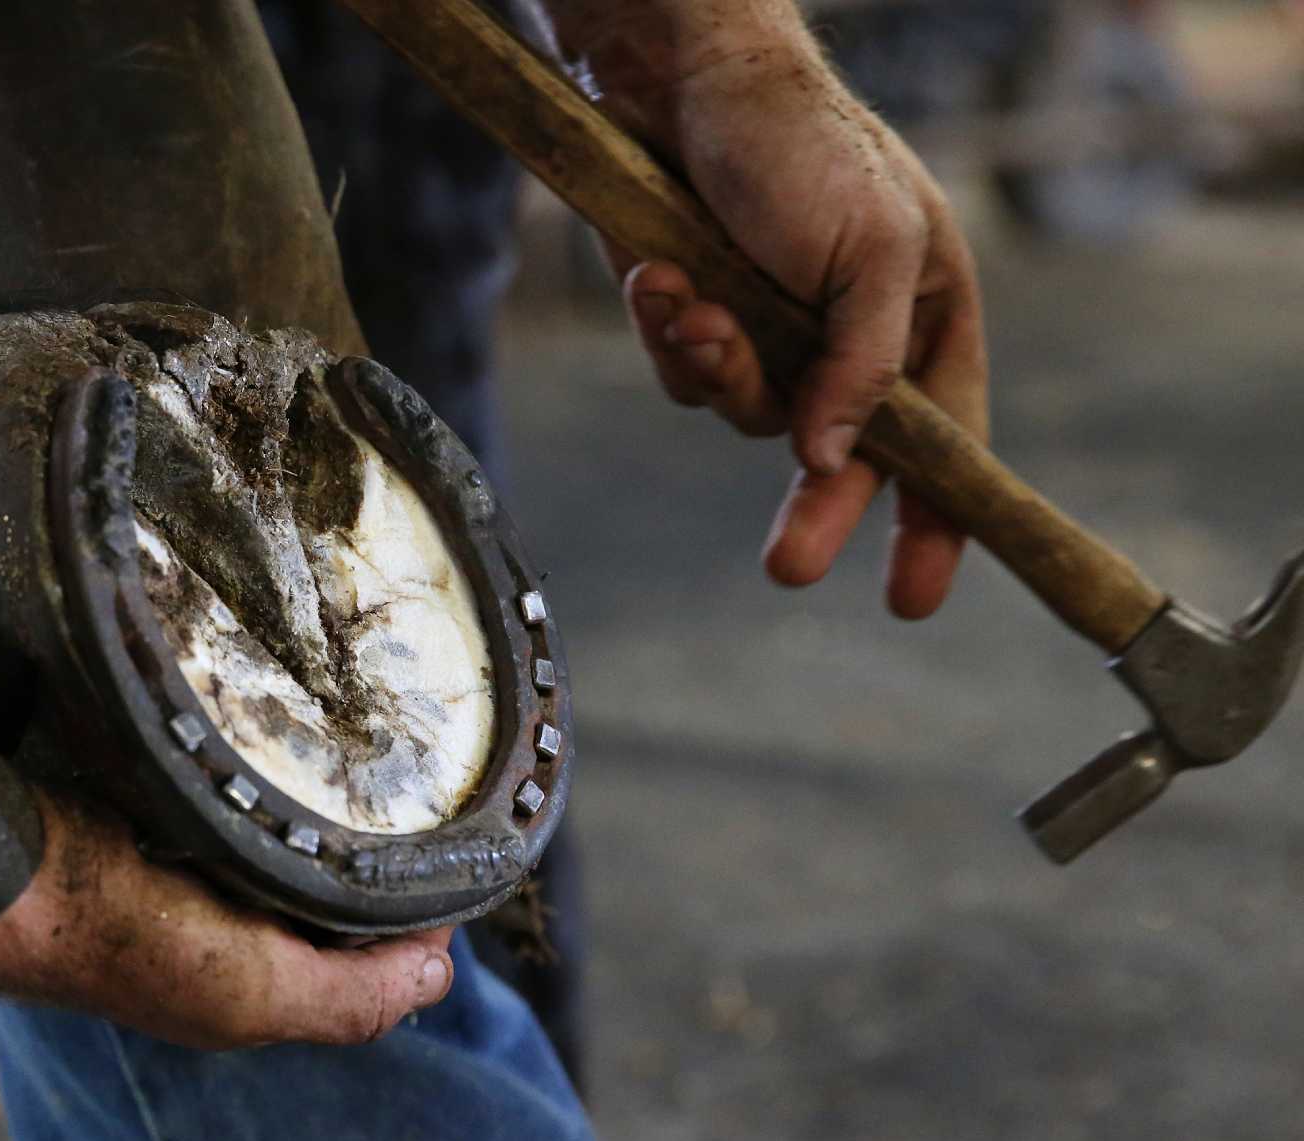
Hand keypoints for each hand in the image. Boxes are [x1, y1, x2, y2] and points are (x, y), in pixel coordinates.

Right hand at [0, 793, 455, 1049]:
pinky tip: (287, 739)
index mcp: (258, 986)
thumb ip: (350, 998)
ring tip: (363, 753)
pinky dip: (271, 772)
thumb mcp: (254, 992)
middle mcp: (233, 931)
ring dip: (327, 803)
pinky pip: (244, 792)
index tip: (451, 846)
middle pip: (340, 894)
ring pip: (297, 837)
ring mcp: (199, 867)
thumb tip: (441, 973)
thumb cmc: (122, 936)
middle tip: (414, 785)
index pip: (373, 960)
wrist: (10, 864)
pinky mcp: (169, 809)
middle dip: (378, 852)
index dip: (419, 914)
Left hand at [610, 48, 988, 618]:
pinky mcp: (699, 316)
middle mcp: (849, 333)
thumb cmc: (799, 145)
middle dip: (813, 509)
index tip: (916, 596)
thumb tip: (838, 462)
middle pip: (840, 460)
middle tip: (787, 565)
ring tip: (693, 300)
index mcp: (924, 313)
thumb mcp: (871, 247)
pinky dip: (668, 335)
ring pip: (745, 416)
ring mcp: (771, 330)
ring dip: (717, 369)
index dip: (937, 522)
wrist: (676, 82)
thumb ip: (865, 362)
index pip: (946, 442)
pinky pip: (685, 374)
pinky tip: (656, 276)